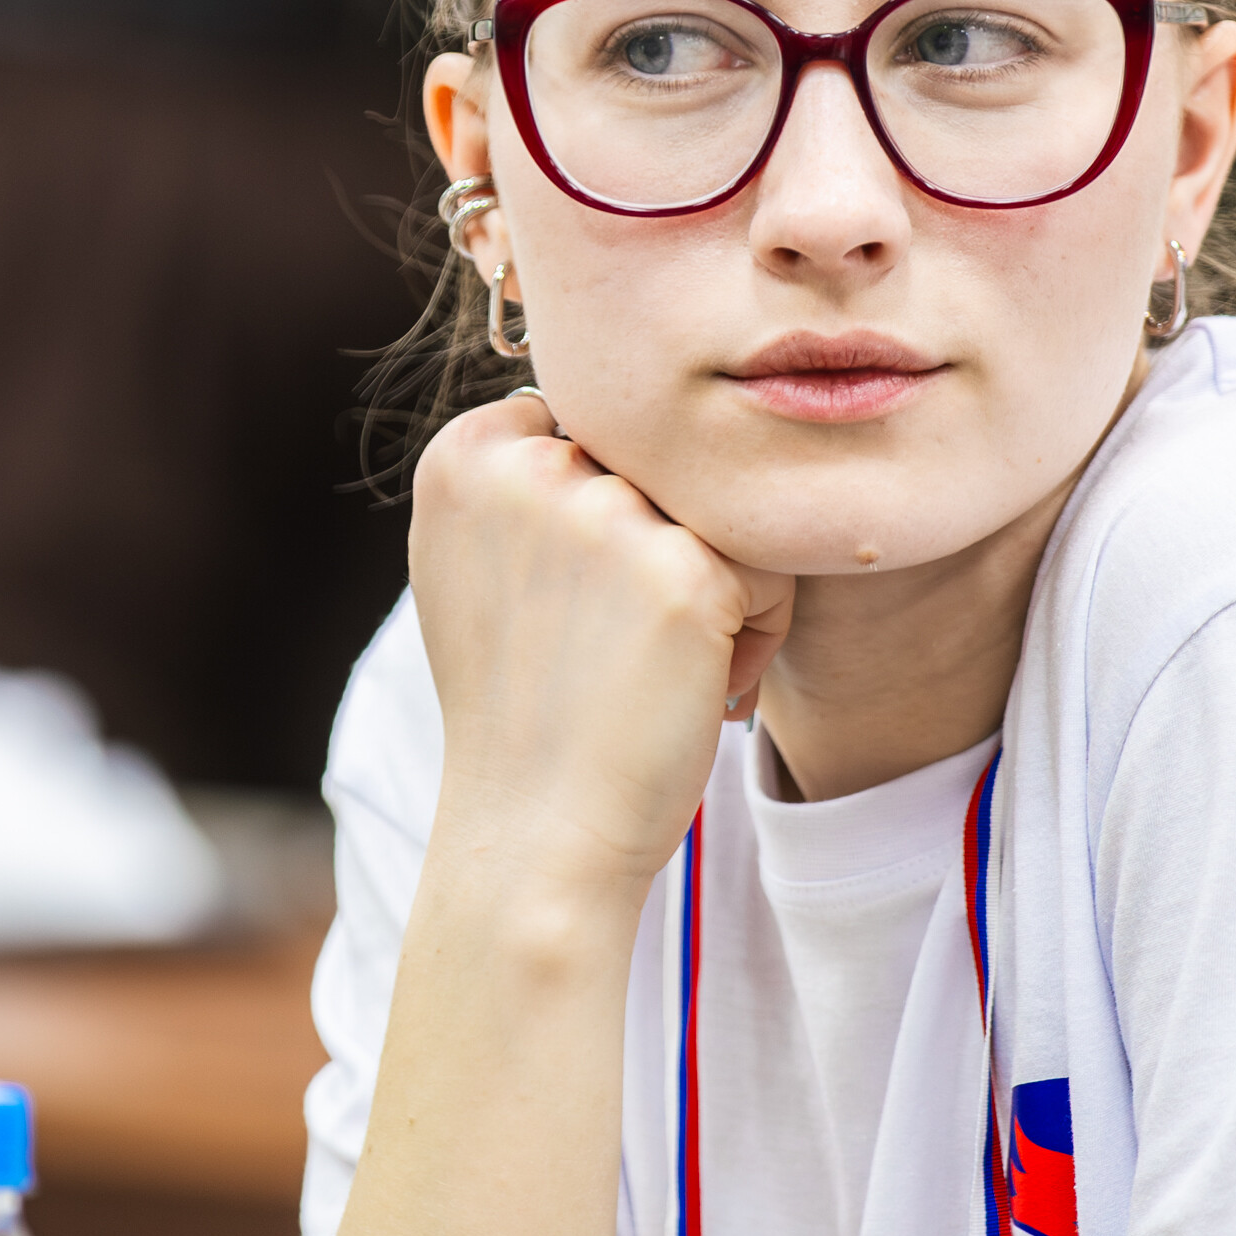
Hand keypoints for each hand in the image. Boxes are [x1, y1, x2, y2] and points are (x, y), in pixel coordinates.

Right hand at [410, 391, 795, 897]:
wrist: (537, 832)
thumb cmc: (524, 706)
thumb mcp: (482, 564)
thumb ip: (527, 475)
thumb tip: (610, 403)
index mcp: (464, 455)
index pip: (593, 423)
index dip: (607, 512)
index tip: (568, 600)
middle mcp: (526, 467)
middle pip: (664, 462)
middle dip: (666, 545)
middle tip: (622, 642)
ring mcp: (605, 513)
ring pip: (723, 508)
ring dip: (720, 587)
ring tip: (661, 666)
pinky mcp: (685, 568)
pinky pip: (770, 566)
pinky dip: (757, 633)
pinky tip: (701, 688)